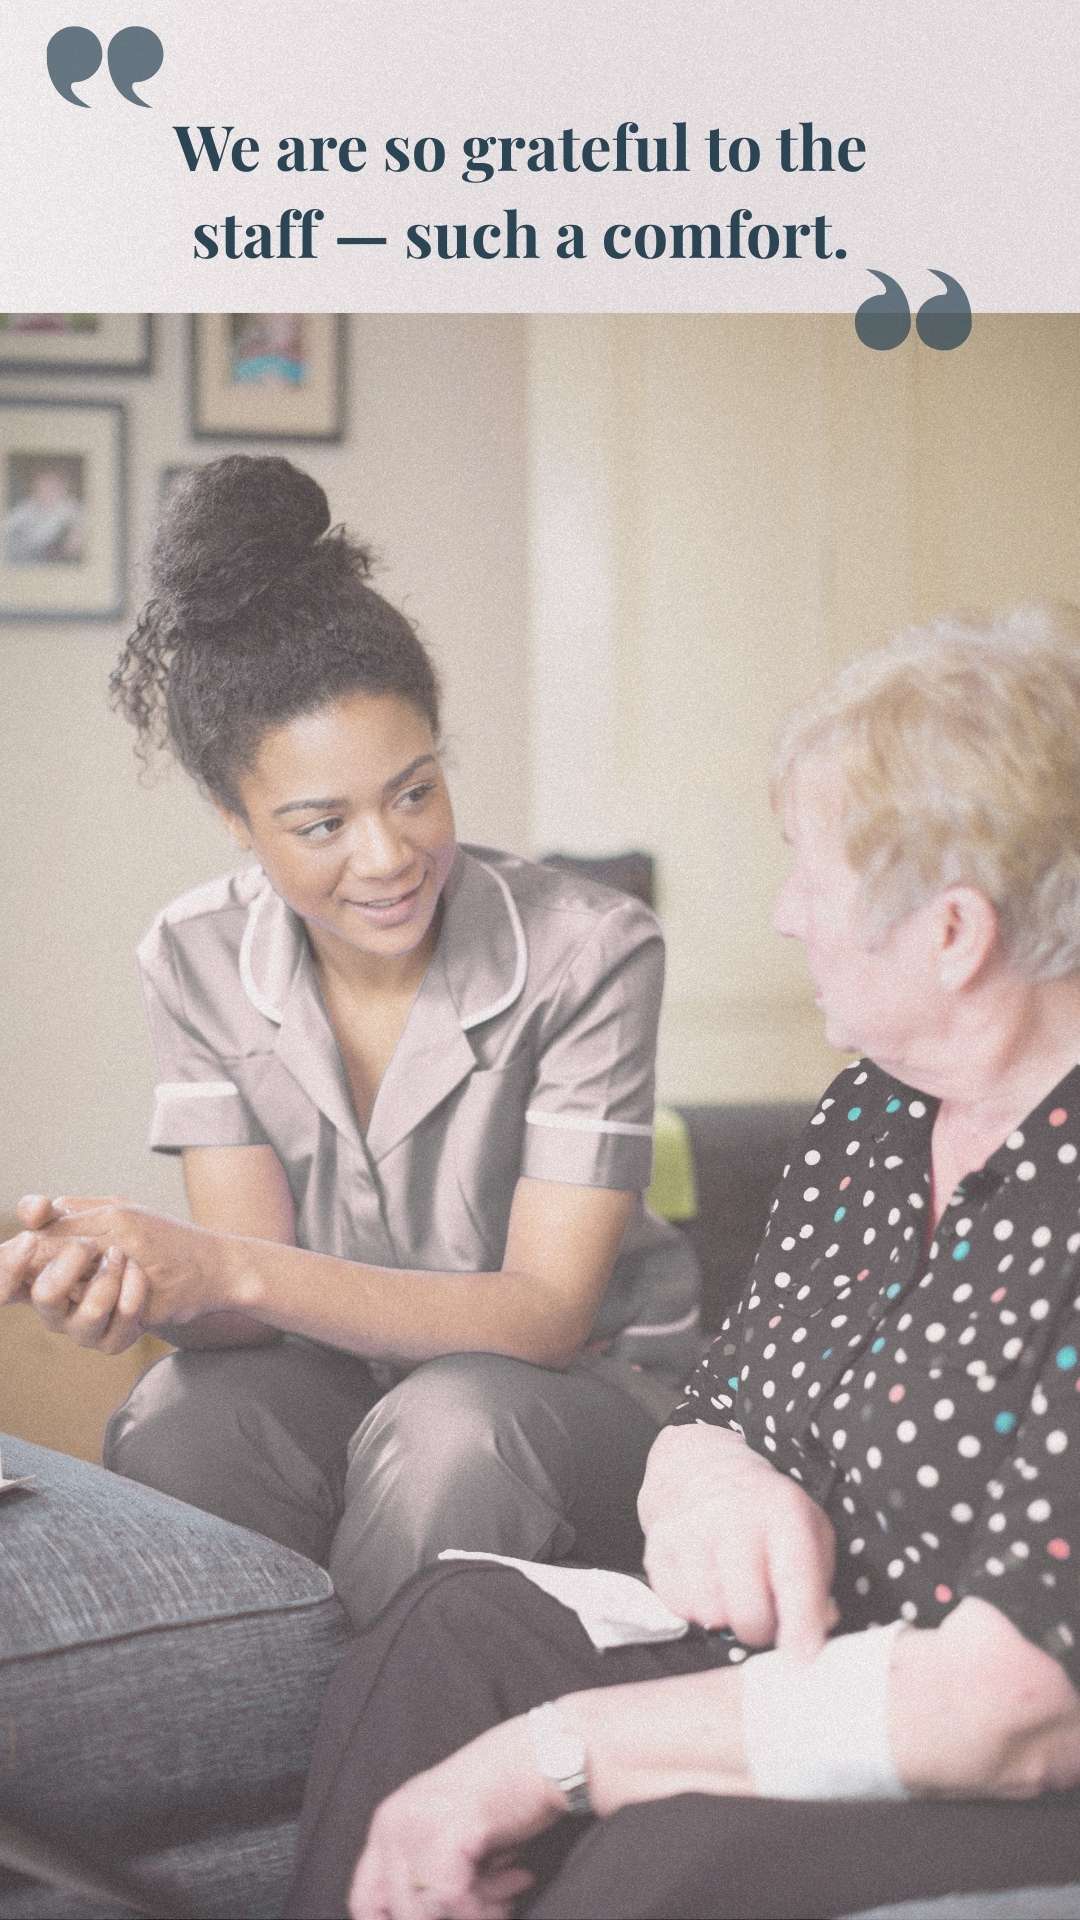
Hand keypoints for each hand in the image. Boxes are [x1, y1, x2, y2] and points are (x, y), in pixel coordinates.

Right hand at [1, 1196, 148, 1353]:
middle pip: (44, 1296)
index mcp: (39, 1268)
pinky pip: (121, 1318)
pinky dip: (136, 1288)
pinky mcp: (109, 1340)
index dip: (7, 1268)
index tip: (28, 1242)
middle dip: (74, 1262)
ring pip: (88, 1312)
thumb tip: (28, 1209)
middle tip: (92, 1244)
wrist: (191, 1263)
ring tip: (126, 1259)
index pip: (5, 1281)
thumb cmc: (137, 1234)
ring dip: (113, 1276)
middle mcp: (53, 1302)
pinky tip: (142, 1277)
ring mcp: (79, 1325)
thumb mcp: (101, 1213)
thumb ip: (61, 1214)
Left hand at [349, 1720, 555, 1919]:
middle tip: (495, 1904)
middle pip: (397, 1912)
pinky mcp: (446, 1831)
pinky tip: (516, 1876)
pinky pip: (451, 1899)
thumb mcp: (453, 1834)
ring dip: (475, 1911)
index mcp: (389, 1822)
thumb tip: (428, 1916)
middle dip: (447, 1919)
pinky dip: (485, 1906)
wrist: (547, 1753)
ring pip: (422, 1912)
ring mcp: (416, 1826)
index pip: (364, 1901)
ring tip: (510, 1885)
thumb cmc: (508, 1793)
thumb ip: (431, 1874)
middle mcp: (393, 1823)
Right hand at [643, 1435, 837, 1655]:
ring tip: (732, 1592)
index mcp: (781, 1511)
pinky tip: (705, 1583)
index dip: (801, 1626)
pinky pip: (678, 1607)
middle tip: (764, 1616)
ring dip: (725, 1617)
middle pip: (748, 1611)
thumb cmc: (761, 1507)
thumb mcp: (806, 1525)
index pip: (795, 1578)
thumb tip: (820, 1623)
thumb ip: (818, 1577)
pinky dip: (695, 1608)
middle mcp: (733, 1518)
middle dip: (761, 1628)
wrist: (700, 1466)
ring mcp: (690, 1531)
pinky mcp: (658, 1546)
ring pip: (711, 1615)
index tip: (803, 1660)